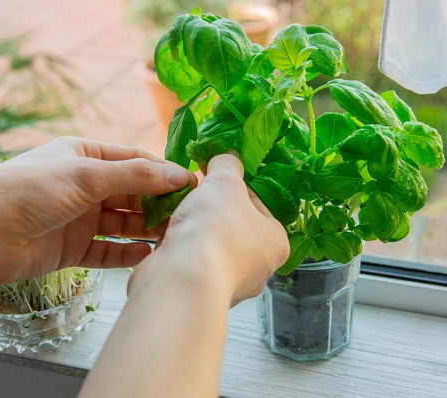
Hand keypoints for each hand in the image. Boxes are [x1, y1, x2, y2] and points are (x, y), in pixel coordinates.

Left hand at [0, 137, 197, 285]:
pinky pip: (106, 250)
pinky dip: (126, 253)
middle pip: (132, 193)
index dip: (164, 173)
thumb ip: (135, 176)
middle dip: (158, 203)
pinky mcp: (70, 248)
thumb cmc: (26, 191)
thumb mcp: (86, 176)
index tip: (194, 186)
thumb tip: (179, 173)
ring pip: (122, 223)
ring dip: (146, 229)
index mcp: (83, 156)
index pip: (135, 161)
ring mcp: (77, 218)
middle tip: (189, 216)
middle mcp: (82, 185)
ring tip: (174, 237)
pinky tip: (146, 254)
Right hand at [129, 153, 288, 305]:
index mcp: (276, 242)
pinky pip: (192, 261)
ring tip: (178, 211)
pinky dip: (181, 247)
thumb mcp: (225, 181)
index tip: (215, 173)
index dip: (234, 184)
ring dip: (194, 227)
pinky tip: (169, 235)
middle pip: (234, 223)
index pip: (258, 202)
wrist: (181, 279)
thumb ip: (228, 164)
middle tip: (196, 192)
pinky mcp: (200, 290)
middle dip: (212, 206)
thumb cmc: (214, 232)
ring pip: (211, 243)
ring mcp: (228, 283)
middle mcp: (257, 267)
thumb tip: (228, 156)